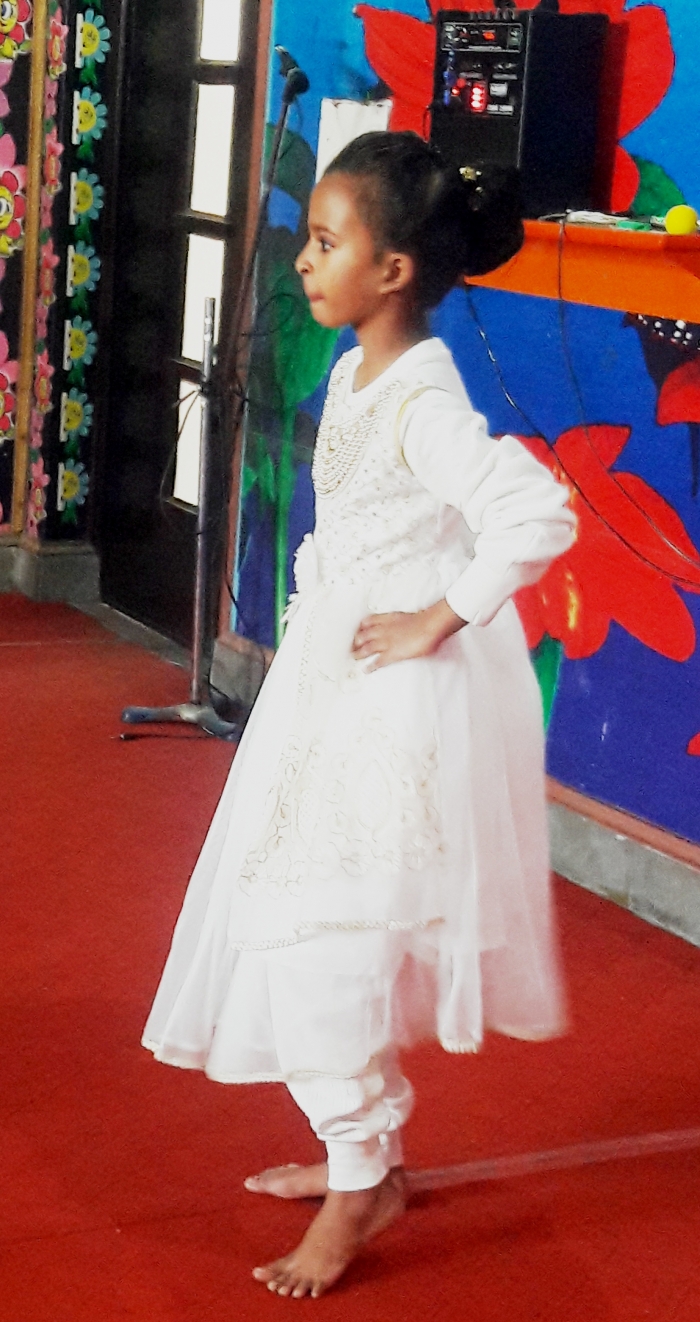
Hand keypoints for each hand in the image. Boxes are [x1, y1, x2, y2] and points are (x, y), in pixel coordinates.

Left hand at [351, 599, 465, 670]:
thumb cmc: (425, 621)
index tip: (358, 630)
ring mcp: (386, 642)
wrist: (430, 625)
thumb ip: (405, 622)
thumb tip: (409, 626)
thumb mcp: (411, 617)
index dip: (361, 626)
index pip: (368, 621)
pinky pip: (377, 661)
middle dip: (356, 641)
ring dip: (359, 653)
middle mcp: (384, 629)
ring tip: (354, 657)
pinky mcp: (392, 654)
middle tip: (352, 646)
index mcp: (389, 618)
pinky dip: (370, 666)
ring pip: (366, 648)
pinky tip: (366, 670)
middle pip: (363, 635)